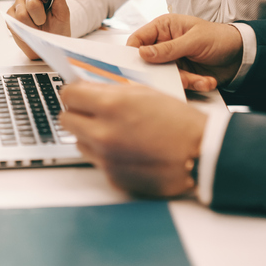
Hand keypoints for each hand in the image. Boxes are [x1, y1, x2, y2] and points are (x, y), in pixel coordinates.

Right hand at [5, 0, 70, 58]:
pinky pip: (14, 22)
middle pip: (31, 1)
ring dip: (32, 25)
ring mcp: (18, 5)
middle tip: (44, 21)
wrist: (49, 46)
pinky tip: (29, 31)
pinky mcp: (10, 17)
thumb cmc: (58, 29)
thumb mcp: (63, 13)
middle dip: (40, 15)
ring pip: (22, 14)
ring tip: (37, 28)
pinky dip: (24, 30)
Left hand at [59, 82, 205, 197]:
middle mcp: (103, 133)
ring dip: (88, 135)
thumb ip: (111, 90)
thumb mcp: (145, 93)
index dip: (73, 92)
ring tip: (114, 131)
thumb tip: (88, 88)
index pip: (68, 95)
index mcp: (111, 105)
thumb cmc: (179, 122)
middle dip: (76, 113)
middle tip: (91, 111)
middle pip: (66, 119)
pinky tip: (126, 149)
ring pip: (78, 142)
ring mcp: (106, 158)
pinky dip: (105, 154)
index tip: (78, 94)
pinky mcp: (112, 177)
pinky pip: (96, 161)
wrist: (200, 155)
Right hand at [127, 13, 243, 91]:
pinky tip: (208, 81)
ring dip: (186, 81)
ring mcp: (173, 60)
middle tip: (182, 76)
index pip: (138, 40)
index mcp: (163, 27)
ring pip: (166, 77)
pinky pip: (180, 84)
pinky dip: (195, 85)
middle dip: (165, 73)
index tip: (138, 67)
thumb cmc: (218, 37)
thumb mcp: (194, 40)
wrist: (241, 55)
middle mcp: (165, 44)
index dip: (134, 53)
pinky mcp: (183, 74)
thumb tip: (143, 53)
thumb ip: (168, 48)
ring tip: (203, 79)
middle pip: (150, 63)